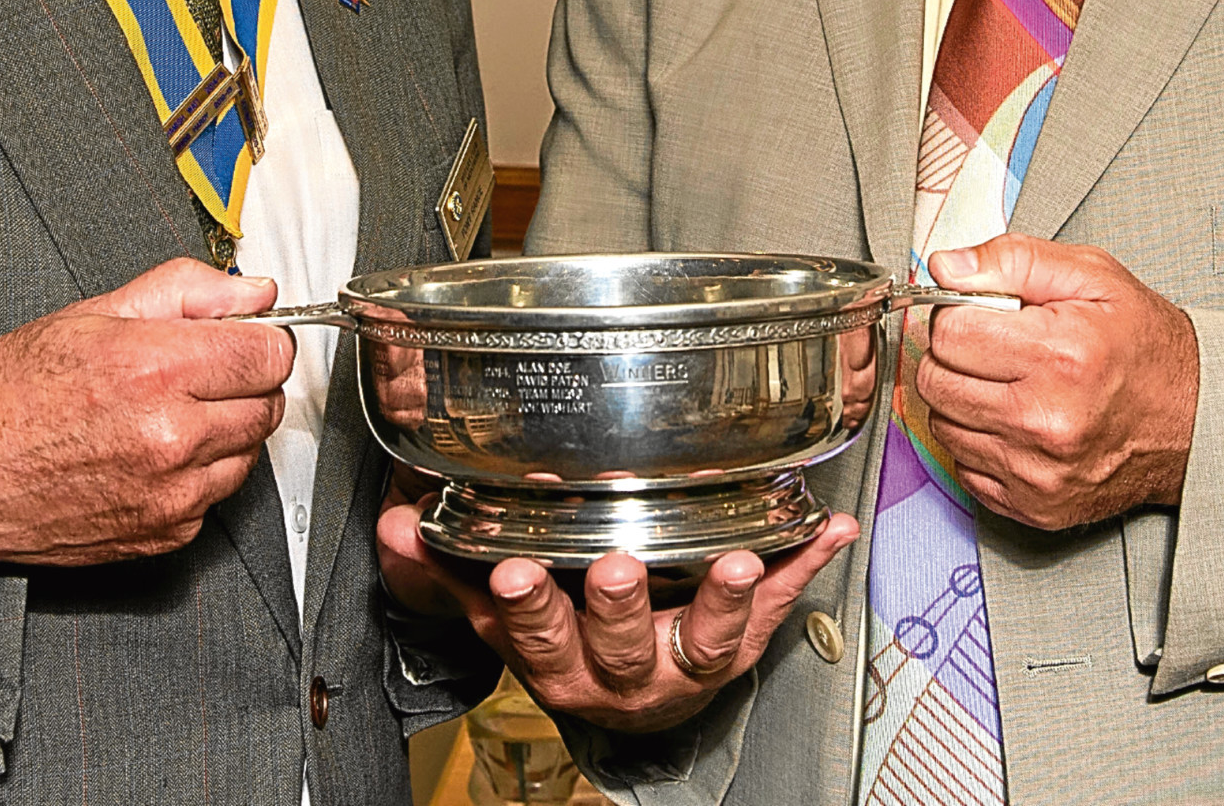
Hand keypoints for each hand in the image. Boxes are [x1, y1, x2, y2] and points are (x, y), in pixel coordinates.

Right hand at [0, 259, 291, 565]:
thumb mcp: (95, 313)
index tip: (242, 338)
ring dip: (225, 429)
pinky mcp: (165, 533)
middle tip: (197, 372)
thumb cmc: (13, 393)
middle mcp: (170, 436)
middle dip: (243, 382)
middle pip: (268, 403)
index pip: (270, 353)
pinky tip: (153, 452)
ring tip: (167, 412)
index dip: (259, 340)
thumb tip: (253, 293)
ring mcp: (170, 493)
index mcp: (155, 370)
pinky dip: (199, 473)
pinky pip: (218, 494)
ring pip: (250, 451)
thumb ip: (187, 292)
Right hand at [375, 502, 858, 733]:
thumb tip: (396, 524)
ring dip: (723, 599)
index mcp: (559, 662)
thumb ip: (444, 566)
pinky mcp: (741, 645)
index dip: (527, 609)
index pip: (535, 637)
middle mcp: (623, 673)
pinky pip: (777, 612)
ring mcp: (688, 660)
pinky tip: (827, 531)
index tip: (517, 574)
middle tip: (619, 567)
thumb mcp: (498, 613)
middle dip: (617, 607)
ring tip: (737, 561)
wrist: (634, 699)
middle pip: (618, 645)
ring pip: (706, 641)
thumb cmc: (567, 637)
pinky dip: (803, 569)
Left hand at [918, 235, 1198, 531]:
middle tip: (989, 346)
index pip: (949, 334)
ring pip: (943, 427)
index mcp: (1059, 356)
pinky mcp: (1035, 506)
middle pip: (935, 382)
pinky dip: (980, 442)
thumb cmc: (1143, 345)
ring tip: (1007, 382)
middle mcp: (1046, 421)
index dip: (956, 315)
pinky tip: (1014, 421)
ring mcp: (1039, 472)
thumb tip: (945, 267)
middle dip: (953, 357)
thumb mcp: (1090, 276)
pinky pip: (964, 468)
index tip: (977, 315)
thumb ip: (1011, 260)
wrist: (1194, 419)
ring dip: (963, 400)